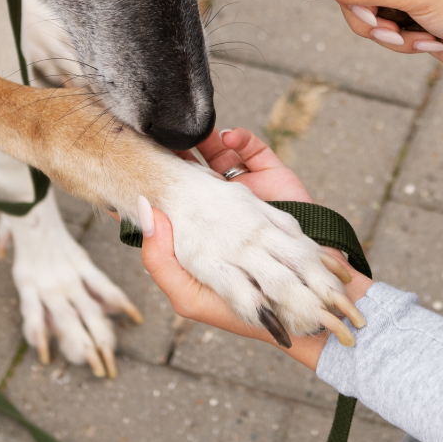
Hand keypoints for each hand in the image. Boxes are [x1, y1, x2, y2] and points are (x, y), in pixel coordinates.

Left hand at [140, 127, 369, 370]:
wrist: (311, 305)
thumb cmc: (246, 310)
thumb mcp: (190, 296)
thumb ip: (161, 262)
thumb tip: (147, 213)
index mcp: (200, 236)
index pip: (170, 203)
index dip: (151, 184)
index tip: (131, 165)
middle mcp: (221, 215)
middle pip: (191, 174)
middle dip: (174, 154)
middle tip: (154, 134)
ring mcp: (248, 196)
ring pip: (219, 158)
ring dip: (202, 141)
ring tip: (185, 130)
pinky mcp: (276, 181)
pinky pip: (255, 151)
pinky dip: (240, 139)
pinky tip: (226, 138)